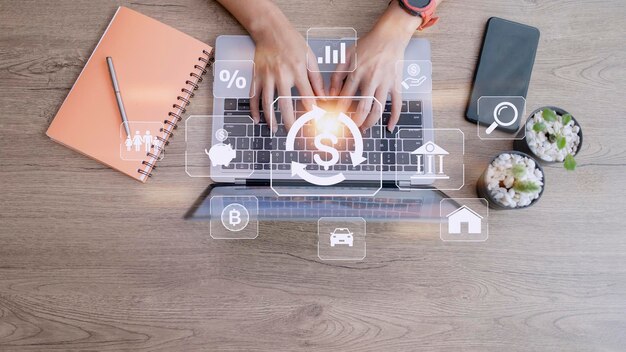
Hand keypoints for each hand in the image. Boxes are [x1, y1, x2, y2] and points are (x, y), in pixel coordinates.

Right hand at [249, 20, 324, 131]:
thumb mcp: (310, 57)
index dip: (311, 111)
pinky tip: (257, 120)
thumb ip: (316, 79)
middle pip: (285, 104)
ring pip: (267, 102)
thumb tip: (322, 97)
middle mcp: (281, 75)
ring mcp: (266, 76)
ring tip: (275, 130)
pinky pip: (253, 96)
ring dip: (270, 118)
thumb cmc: (292, 42)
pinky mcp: (256, 76)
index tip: (314, 121)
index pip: (306, 96)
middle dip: (289, 121)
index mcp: (297, 70)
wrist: (270, 30)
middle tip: (293, 133)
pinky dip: (254, 109)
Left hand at [329, 2, 422, 131]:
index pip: (345, 96)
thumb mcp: (347, 56)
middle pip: (363, 107)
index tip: (335, 118)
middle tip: (350, 128)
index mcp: (357, 72)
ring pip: (379, 108)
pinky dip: (394, 117)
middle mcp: (371, 79)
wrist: (390, 35)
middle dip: (355, 121)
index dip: (339, 109)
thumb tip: (331, 94)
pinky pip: (397, 104)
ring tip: (364, 129)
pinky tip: (389, 127)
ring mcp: (385, 83)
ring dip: (371, 122)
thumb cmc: (367, 45)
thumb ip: (337, 75)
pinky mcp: (396, 84)